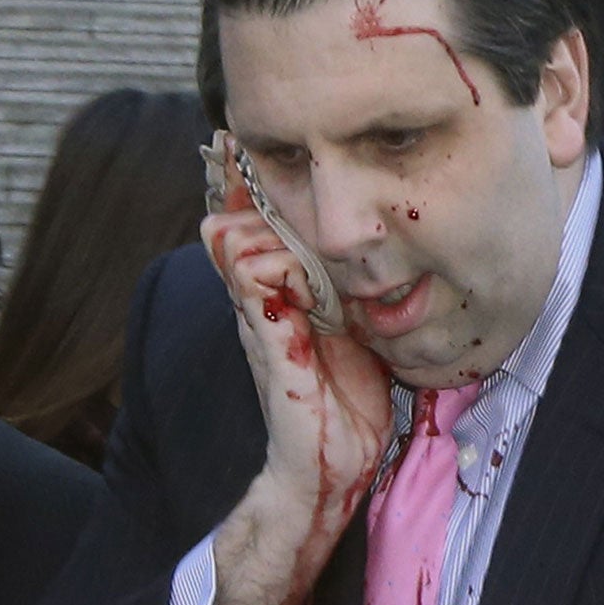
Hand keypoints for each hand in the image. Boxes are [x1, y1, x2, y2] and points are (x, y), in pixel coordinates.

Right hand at [204, 153, 390, 604]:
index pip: (251, 222)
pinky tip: (296, 268)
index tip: (238, 133)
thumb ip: (344, 292)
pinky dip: (273, 264)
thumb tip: (369, 249)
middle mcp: (259, 302)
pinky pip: (254, 283)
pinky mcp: (270, 344)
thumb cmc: (345, 405)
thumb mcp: (352, 332)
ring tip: (278, 211)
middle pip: (234, 218)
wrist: (330, 471)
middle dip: (242, 180)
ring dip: (264, 221)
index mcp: (278, 294)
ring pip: (236, 241)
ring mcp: (258, 321)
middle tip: (240, 143)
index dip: (242, 179)